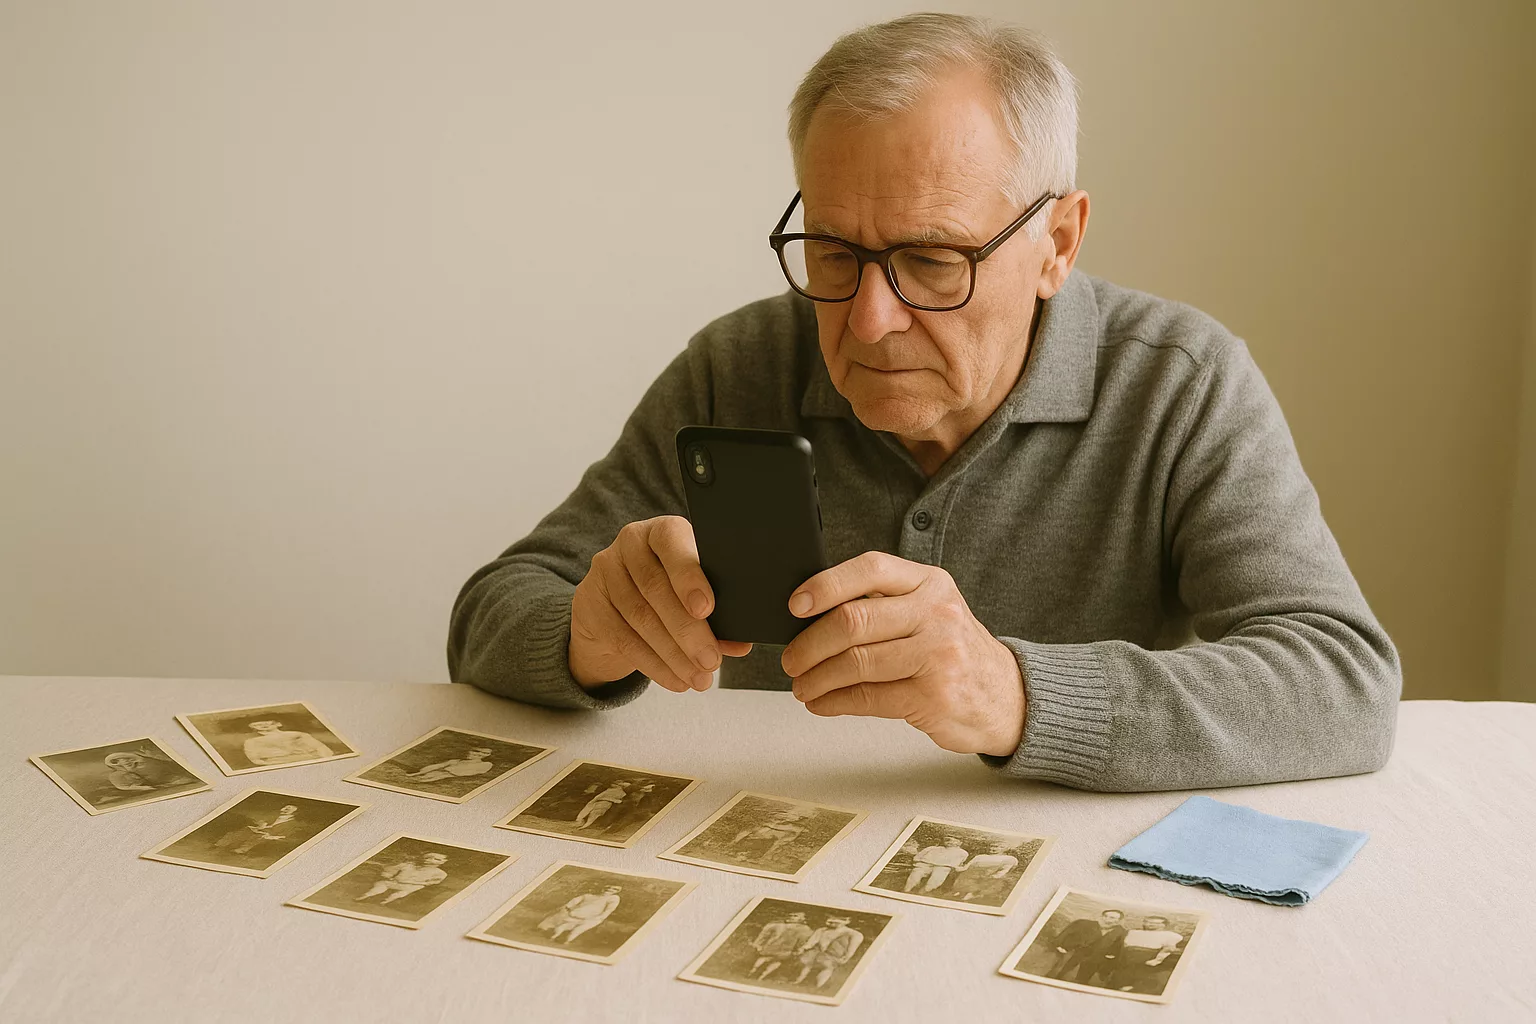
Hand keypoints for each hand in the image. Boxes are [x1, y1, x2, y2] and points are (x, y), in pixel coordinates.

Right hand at [569, 515, 752, 691]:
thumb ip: (719, 614)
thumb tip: (741, 644)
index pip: (672, 542)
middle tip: (711, 661)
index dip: (689, 576)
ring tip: (699, 678)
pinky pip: (623, 639)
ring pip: (640, 617)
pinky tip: (676, 680)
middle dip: (688, 630)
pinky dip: (654, 665)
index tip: (707, 608)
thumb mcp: (694, 595)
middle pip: (656, 587)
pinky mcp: (589, 603)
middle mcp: (630, 542)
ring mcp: (605, 571)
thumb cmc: (670, 594)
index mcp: (663, 531)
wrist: (617, 607)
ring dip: (674, 654)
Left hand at [781, 551, 1025, 755]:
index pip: (870, 568)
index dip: (825, 585)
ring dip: (817, 678)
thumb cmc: (953, 652)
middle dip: (809, 643)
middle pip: (854, 620)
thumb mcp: (929, 611)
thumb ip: (883, 604)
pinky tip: (822, 703)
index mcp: (929, 582)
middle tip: (791, 660)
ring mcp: (938, 654)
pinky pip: (867, 697)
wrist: (1007, 697)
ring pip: (856, 661)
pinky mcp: (933, 695)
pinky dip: (834, 702)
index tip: (795, 605)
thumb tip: (810, 614)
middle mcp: (936, 612)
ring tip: (803, 686)